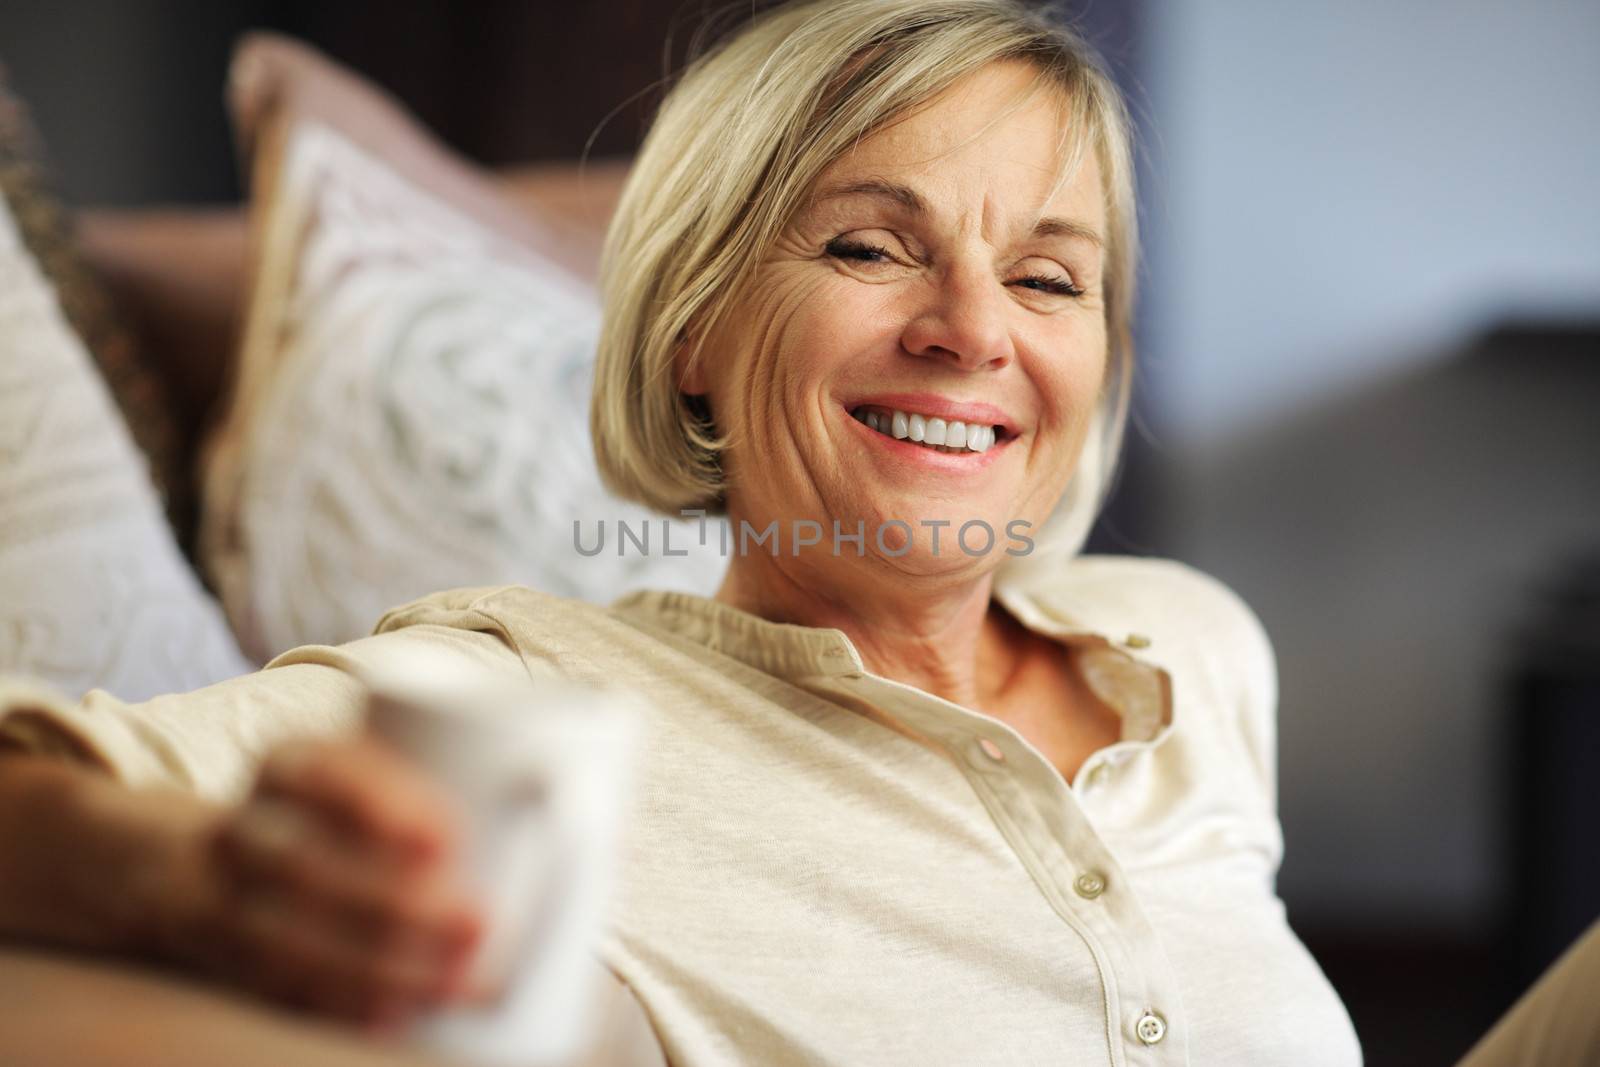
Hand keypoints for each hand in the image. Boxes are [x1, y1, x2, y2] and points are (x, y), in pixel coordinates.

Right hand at [168, 736, 485, 1031]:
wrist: (203, 868)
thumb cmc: (344, 820)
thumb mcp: (374, 783)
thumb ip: (460, 791)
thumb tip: (606, 822)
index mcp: (290, 767)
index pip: (323, 770)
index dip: (380, 802)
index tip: (448, 840)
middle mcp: (248, 829)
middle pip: (307, 864)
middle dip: (395, 902)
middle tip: (481, 925)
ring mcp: (224, 902)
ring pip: (287, 936)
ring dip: (379, 966)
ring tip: (460, 981)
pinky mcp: (230, 964)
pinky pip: (275, 988)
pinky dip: (335, 1004)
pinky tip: (392, 1019)